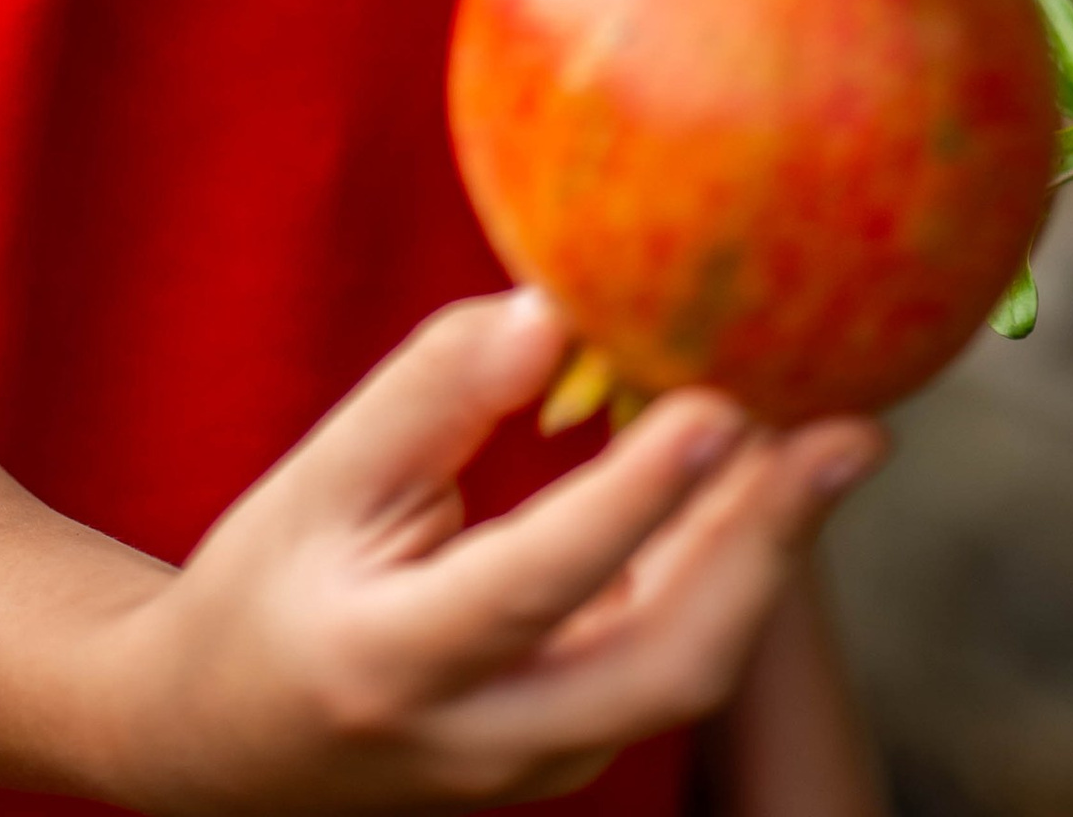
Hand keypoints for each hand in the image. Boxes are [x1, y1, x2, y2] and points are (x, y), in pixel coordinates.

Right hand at [101, 287, 881, 811]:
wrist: (222, 741)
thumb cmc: (269, 588)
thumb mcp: (319, 478)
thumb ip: (431, 392)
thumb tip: (552, 311)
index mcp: (395, 663)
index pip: (537, 581)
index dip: (634, 498)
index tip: (715, 403)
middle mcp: (482, 739)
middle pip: (664, 665)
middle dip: (767, 548)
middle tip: (850, 432)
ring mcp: (539, 762)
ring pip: (688, 672)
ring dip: (769, 556)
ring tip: (841, 439)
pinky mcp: (575, 747)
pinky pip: (675, 662)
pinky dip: (731, 572)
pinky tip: (771, 483)